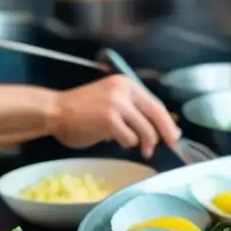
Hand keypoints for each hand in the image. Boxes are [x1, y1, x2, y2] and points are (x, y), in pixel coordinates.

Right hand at [52, 75, 180, 157]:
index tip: (175, 136)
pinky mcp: (109, 119)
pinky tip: (114, 140)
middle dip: (166, 134)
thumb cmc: (82, 111)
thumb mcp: (112, 102)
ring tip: (134, 146)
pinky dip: (125, 143)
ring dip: (142, 142)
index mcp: (127, 83)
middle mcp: (124, 90)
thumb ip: (134, 111)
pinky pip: (129, 138)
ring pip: (145, 130)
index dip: (168, 122)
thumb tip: (161, 130)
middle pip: (156, 115)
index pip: (156, 104)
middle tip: (172, 147)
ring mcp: (116, 104)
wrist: (54, 111)